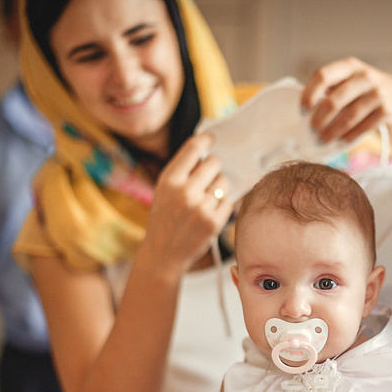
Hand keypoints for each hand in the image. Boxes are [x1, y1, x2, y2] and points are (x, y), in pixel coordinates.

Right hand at [140, 134, 233, 278]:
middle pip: (214, 163)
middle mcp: (185, 191)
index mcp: (169, 180)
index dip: (205, 139)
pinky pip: (228, 201)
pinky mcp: (214, 222)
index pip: (193, 148)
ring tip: (205, 199)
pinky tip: (210, 211)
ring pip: (224, 182)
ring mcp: (201, 207)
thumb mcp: (164, 191)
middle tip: (207, 176)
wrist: (163, 254)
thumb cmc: (165, 219)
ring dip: (218, 187)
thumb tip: (207, 152)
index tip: (211, 138)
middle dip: (213, 167)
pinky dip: (222, 204)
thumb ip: (182, 171)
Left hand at [301, 57, 391, 143]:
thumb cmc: (368, 88)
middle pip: (334, 100)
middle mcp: (365, 76)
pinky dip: (350, 136)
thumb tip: (309, 107)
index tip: (302, 110)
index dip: (309, 94)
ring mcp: (377, 93)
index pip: (323, 76)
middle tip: (313, 129)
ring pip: (348, 117)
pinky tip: (342, 140)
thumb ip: (333, 86)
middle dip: (320, 118)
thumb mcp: (352, 78)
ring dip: (332, 131)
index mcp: (350, 66)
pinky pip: (363, 127)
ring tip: (323, 139)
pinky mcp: (387, 110)